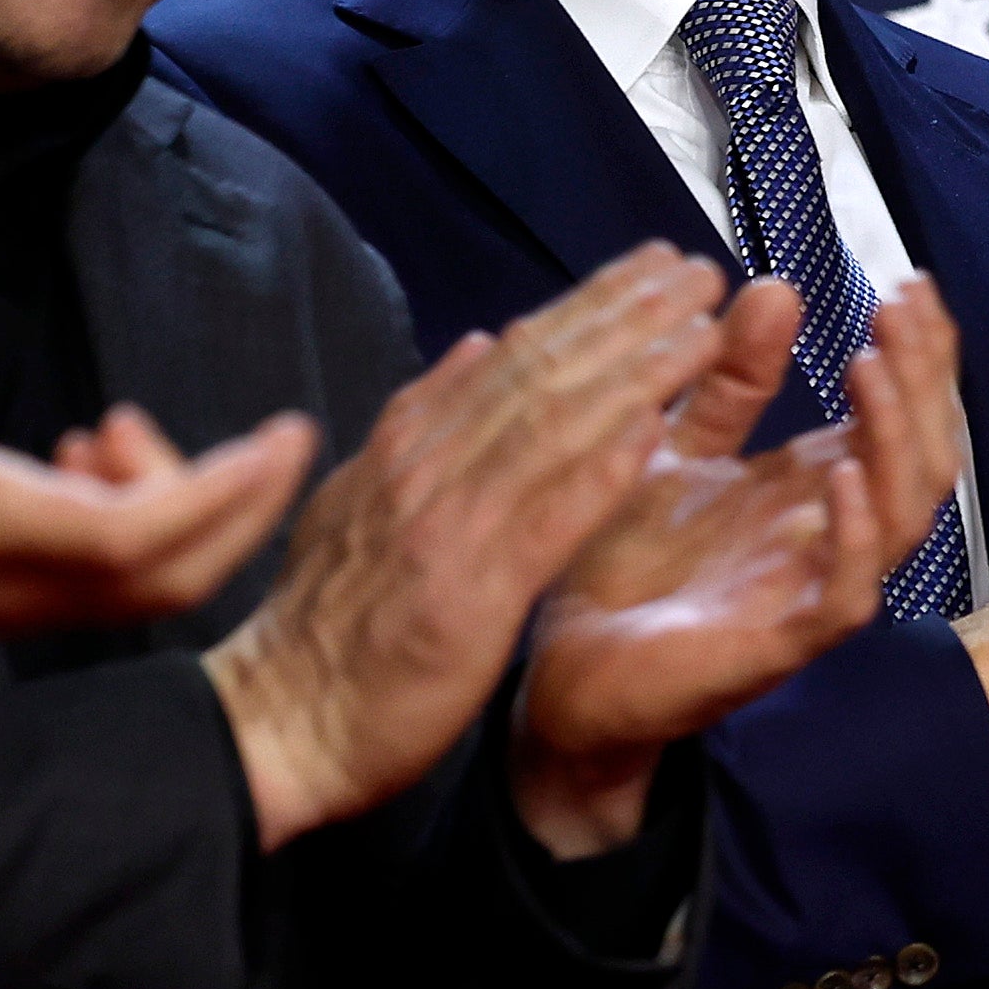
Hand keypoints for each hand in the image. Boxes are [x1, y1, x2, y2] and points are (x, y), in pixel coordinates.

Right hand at [0, 265, 313, 685]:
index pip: (142, 534)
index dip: (222, 492)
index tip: (282, 438)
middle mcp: (13, 579)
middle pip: (175, 574)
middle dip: (246, 510)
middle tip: (284, 437)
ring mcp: (10, 601)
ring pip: (146, 586)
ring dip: (184, 513)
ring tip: (124, 429)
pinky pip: (105, 585)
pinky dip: (136, 527)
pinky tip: (83, 458)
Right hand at [202, 248, 733, 848]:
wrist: (283, 722)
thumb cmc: (329, 626)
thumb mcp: (360, 502)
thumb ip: (421, 425)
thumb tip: (477, 345)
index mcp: (407, 447)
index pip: (511, 357)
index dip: (588, 305)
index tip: (651, 266)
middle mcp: (426, 469)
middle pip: (540, 373)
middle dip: (625, 315)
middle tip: (698, 269)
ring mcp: (447, 525)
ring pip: (552, 426)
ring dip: (634, 371)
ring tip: (705, 327)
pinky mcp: (470, 593)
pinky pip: (546, 518)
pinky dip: (600, 470)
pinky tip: (657, 434)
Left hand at [508, 276, 969, 854]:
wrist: (559, 677)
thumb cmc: (623, 572)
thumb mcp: (675, 453)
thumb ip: (729, 381)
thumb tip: (775, 286)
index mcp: (812, 492)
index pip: (902, 417)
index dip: (919, 355)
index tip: (907, 283)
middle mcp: (828, 539)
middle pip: (923, 456)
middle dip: (923, 380)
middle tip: (900, 308)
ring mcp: (809, 592)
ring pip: (905, 519)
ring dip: (897, 438)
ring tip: (871, 366)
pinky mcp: (777, 645)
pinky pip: (848, 596)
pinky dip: (857, 536)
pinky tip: (843, 476)